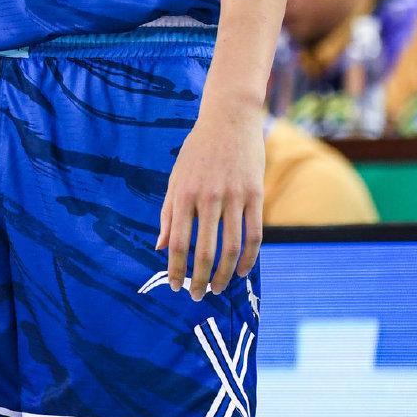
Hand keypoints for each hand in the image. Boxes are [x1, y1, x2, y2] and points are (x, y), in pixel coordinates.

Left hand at [157, 98, 263, 300]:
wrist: (228, 119)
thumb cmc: (197, 152)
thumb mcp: (176, 178)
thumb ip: (168, 214)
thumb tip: (161, 248)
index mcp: (184, 194)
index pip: (179, 242)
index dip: (176, 269)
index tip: (175, 287)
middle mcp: (208, 197)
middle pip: (204, 250)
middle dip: (199, 279)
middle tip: (197, 296)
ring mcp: (234, 196)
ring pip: (232, 248)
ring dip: (223, 274)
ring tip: (217, 288)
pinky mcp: (255, 194)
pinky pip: (254, 234)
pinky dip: (249, 258)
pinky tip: (242, 272)